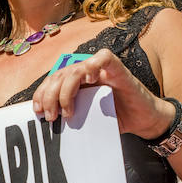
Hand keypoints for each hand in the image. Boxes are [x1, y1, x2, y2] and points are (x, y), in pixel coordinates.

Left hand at [31, 48, 174, 136]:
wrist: (144, 120)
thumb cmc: (117, 118)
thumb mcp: (87, 119)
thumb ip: (71, 116)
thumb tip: (47, 125)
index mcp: (77, 83)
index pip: (52, 81)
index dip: (41, 94)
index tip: (38, 111)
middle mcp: (86, 73)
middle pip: (59, 75)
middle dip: (50, 96)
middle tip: (51, 117)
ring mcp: (102, 69)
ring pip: (74, 69)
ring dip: (65, 91)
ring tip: (67, 111)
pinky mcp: (118, 69)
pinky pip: (103, 57)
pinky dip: (93, 66)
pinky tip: (90, 80)